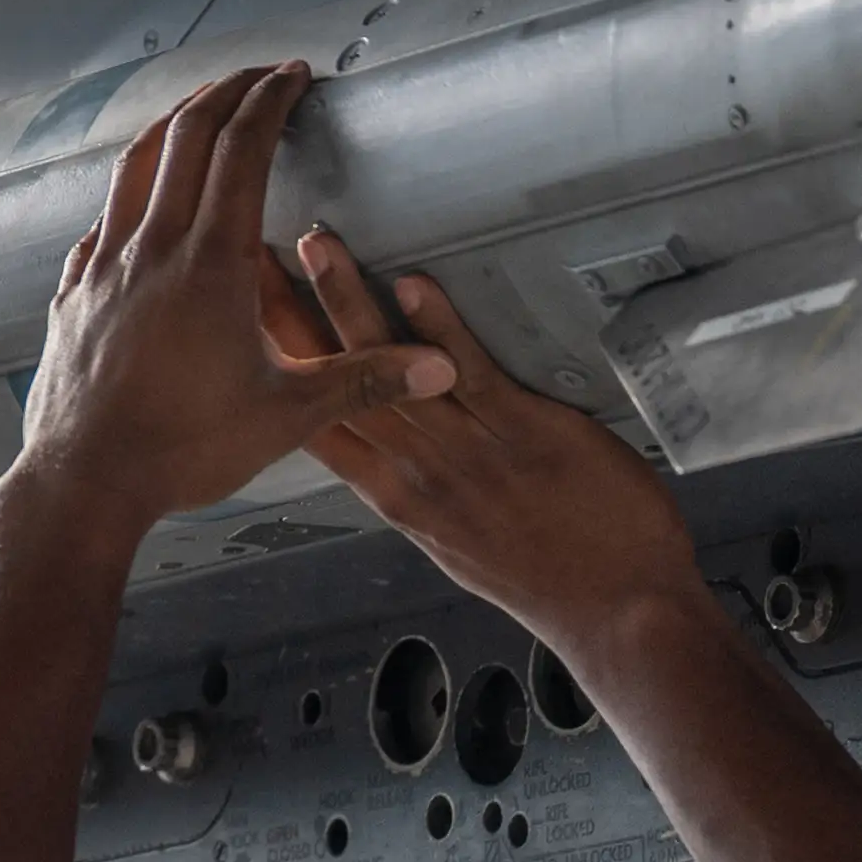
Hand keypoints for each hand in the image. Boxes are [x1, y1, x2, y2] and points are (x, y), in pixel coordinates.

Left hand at [7, 66, 449, 545]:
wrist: (84, 483)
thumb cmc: (183, 451)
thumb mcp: (288, 416)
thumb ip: (365, 381)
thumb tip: (440, 366)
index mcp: (210, 264)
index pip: (242, 151)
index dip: (270, 101)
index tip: (294, 75)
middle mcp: (151, 250)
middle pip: (185, 138)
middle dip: (225, 92)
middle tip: (258, 75)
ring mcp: (103, 268)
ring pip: (133, 168)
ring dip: (170, 126)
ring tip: (197, 110)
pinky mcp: (73, 295)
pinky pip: (98, 222)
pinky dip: (125, 193)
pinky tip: (135, 204)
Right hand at [274, 236, 714, 656]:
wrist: (619, 614)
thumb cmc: (553, 581)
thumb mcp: (463, 547)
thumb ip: (426, 495)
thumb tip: (401, 463)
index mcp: (400, 501)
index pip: (317, 425)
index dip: (274, 369)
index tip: (241, 323)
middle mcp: (419, 474)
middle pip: (335, 384)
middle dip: (288, 318)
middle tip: (252, 260)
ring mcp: (468, 452)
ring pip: (389, 368)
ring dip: (349, 302)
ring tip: (317, 247)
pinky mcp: (525, 433)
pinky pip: (470, 373)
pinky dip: (439, 329)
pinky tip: (411, 287)